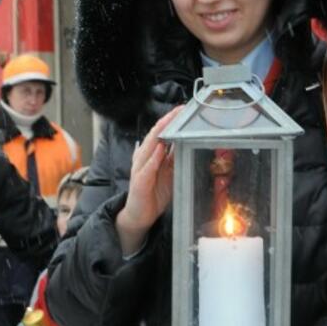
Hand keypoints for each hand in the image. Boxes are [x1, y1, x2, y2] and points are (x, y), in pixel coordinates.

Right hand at [115, 106, 181, 253]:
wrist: (139, 215)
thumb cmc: (154, 193)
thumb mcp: (170, 173)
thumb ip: (176, 158)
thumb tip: (187, 142)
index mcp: (151, 154)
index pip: (161, 133)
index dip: (171, 121)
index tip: (182, 110)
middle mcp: (144, 158)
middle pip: (154, 135)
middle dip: (166, 122)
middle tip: (178, 110)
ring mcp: (140, 168)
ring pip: (149, 147)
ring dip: (159, 134)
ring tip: (168, 122)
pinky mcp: (139, 182)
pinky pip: (146, 168)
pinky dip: (153, 158)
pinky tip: (159, 150)